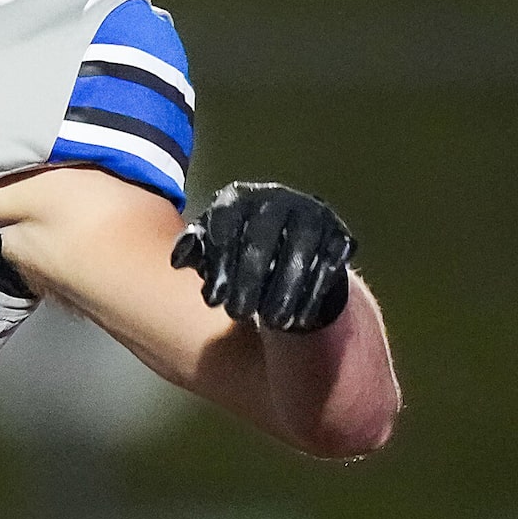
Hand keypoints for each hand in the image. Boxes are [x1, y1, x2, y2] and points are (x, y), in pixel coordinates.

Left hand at [171, 182, 356, 333]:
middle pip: (261, 239)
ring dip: (285, 289)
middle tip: (237, 314)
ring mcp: (312, 213)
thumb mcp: (211, 247)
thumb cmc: (238, 248)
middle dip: (248, 280)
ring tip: (271, 322)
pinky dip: (314, 293)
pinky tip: (300, 318)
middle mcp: (276, 198)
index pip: (224, 224)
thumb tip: (177, 260)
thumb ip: (193, 250)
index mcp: (238, 196)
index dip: (218, 264)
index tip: (212, 300)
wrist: (286, 247)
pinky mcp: (340, 234)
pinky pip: (330, 263)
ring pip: (299, 250)